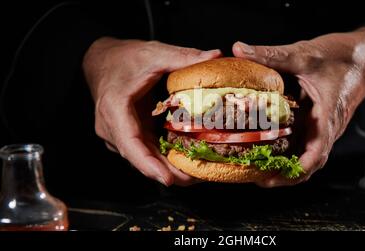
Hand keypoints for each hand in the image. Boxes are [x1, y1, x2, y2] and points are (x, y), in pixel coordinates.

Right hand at [83, 38, 220, 185]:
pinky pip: (147, 150)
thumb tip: (215, 55)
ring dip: (169, 167)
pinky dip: (165, 157)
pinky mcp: (129, 135)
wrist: (102, 59)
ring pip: (144, 158)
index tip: (168, 179)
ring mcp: (119, 135)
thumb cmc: (122, 58)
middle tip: (197, 178)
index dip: (149, 165)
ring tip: (197, 174)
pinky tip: (186, 160)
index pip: (130, 145)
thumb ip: (184, 57)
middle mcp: (112, 129)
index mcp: (114, 110)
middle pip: (140, 158)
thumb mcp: (153, 54)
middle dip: (168, 172)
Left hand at [233, 27, 364, 186]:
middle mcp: (328, 127)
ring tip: (257, 167)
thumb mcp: (303, 53)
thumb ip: (271, 53)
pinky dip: (288, 149)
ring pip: (305, 154)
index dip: (295, 171)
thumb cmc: (342, 55)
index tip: (271, 178)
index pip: (316, 153)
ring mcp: (324, 126)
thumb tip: (238, 48)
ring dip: (285, 165)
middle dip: (284, 175)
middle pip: (308, 162)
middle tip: (254, 177)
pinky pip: (305, 141)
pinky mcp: (320, 121)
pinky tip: (267, 146)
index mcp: (328, 115)